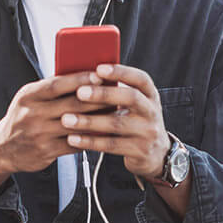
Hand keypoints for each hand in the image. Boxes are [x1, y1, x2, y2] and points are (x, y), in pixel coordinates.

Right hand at [0, 71, 111, 177]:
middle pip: (71, 104)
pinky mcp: (46, 152)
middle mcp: (32, 114)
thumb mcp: (29, 98)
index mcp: (29, 96)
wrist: (2, 148)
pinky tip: (104, 132)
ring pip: (76, 125)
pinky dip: (91, 138)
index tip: (99, 75)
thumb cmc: (22, 117)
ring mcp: (39, 134)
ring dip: (99, 119)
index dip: (80, 79)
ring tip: (115, 112)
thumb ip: (51, 89)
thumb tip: (84, 75)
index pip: (57, 84)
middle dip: (97, 98)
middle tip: (117, 93)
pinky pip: (75, 143)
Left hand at [59, 64, 169, 181]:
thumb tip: (84, 77)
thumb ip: (116, 92)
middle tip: (79, 92)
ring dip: (89, 121)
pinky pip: (111, 145)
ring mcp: (148, 132)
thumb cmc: (135, 121)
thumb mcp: (134, 105)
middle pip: (130, 98)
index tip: (99, 69)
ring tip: (66, 119)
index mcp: (150, 95)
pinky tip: (72, 138)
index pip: (140, 78)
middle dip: (104, 94)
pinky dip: (90, 142)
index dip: (121, 72)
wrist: (156, 154)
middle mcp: (152, 111)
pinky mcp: (139, 151)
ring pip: (117, 124)